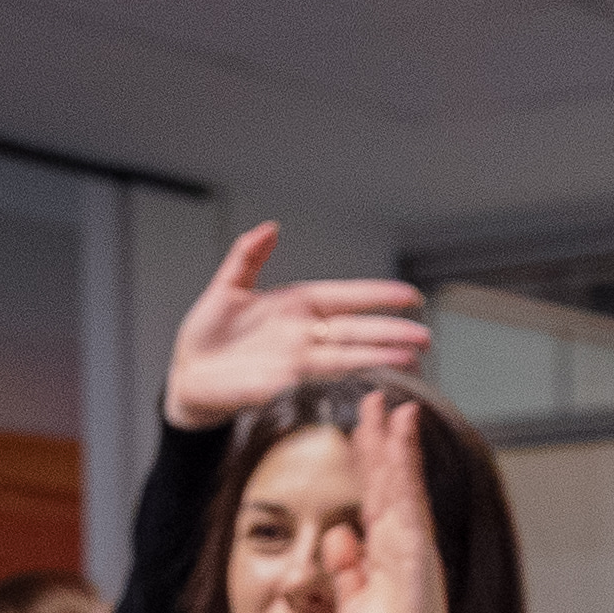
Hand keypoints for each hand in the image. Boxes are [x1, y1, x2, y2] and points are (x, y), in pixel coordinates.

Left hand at [165, 220, 426, 428]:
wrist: (188, 375)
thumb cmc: (207, 334)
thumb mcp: (226, 288)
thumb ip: (248, 257)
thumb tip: (269, 228)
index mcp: (297, 306)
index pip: (346, 298)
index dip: (377, 296)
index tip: (410, 297)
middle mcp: (304, 334)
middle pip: (356, 331)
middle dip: (391, 333)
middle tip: (425, 336)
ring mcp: (297, 361)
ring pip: (347, 356)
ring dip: (379, 357)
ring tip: (411, 358)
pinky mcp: (283, 384)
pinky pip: (319, 380)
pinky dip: (343, 378)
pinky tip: (368, 377)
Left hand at [316, 394, 449, 612]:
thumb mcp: (350, 601)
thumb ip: (346, 566)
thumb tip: (338, 532)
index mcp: (386, 554)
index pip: (373, 498)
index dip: (368, 464)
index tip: (361, 432)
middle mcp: (403, 542)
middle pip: (387, 481)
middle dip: (380, 441)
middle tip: (375, 401)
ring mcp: (412, 542)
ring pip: (400, 480)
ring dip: (393, 439)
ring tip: (389, 404)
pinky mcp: (417, 546)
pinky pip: (409, 494)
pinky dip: (405, 460)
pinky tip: (401, 431)